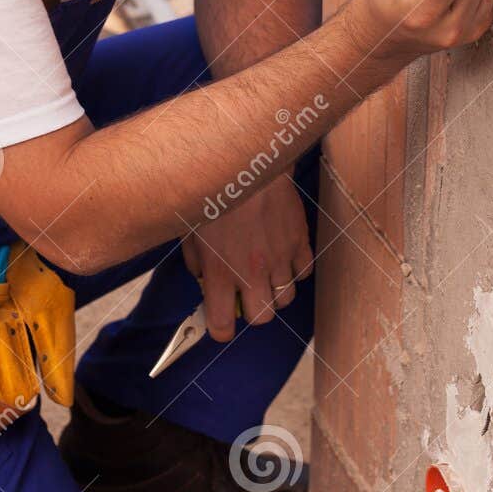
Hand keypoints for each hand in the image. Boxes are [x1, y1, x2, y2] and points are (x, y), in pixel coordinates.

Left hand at [181, 176, 312, 342]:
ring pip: (286, 298)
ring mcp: (279, 258)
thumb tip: (202, 278)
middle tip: (244, 294)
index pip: (222, 324)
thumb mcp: (189, 229)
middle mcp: (251, 271)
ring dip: (274, 291)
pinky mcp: (298, 241)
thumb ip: (196, 261)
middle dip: (253, 311)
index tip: (219, 323)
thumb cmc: (213, 192)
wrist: (246, 162)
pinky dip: (294, 270)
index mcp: (220, 271)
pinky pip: (303, 273)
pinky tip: (281, 255)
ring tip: (263, 272)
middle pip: (262, 318)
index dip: (219, 329)